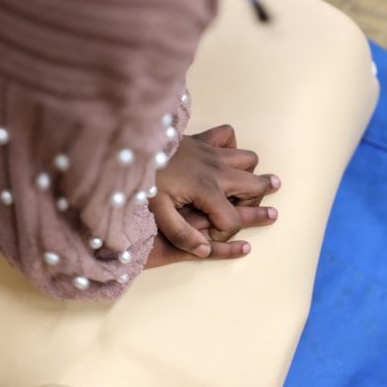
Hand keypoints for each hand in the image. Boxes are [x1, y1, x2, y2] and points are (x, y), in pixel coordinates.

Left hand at [148, 124, 279, 258]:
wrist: (131, 150)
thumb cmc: (144, 183)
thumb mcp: (158, 214)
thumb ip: (181, 235)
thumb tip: (204, 250)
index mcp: (206, 190)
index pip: (233, 220)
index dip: (224, 233)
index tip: (207, 234)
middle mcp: (216, 169)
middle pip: (256, 186)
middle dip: (254, 203)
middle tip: (242, 211)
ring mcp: (212, 151)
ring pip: (249, 159)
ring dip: (248, 174)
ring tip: (237, 188)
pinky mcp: (203, 139)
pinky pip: (228, 136)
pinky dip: (229, 147)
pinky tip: (219, 160)